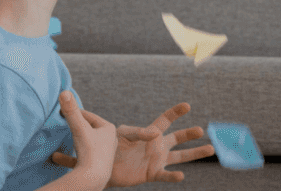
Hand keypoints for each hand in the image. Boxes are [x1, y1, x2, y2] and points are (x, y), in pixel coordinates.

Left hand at [52, 103, 214, 185]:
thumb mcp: (94, 132)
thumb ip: (85, 119)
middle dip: (188, 133)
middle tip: (203, 129)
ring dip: (194, 154)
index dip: (175, 113)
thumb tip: (69, 102)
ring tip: (211, 149)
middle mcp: (154, 146)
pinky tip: (182, 177)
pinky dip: (173, 176)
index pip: (162, 121)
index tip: (187, 105)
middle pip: (176, 137)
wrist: (102, 170)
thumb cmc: (103, 149)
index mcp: (146, 134)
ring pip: (179, 157)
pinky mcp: (150, 174)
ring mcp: (155, 160)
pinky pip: (164, 175)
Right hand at [58, 90, 117, 179]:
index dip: (75, 111)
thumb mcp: (79, 128)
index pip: (89, 116)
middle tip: (63, 119)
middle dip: (76, 124)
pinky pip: (80, 157)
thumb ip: (71, 111)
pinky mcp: (96, 166)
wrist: (93, 178)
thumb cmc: (90, 151)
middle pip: (89, 129)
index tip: (63, 108)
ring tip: (62, 136)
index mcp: (109, 129)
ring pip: (85, 142)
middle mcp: (109, 141)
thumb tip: (64, 91)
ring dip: (73, 139)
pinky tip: (55, 156)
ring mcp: (104, 154)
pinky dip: (68, 155)